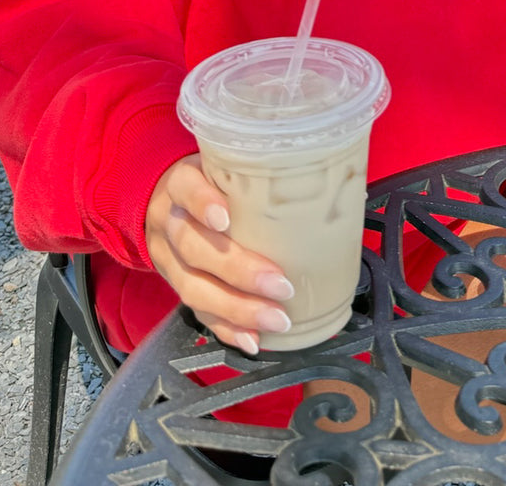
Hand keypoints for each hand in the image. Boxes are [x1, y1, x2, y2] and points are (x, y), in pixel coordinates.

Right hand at [145, 154, 293, 353]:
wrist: (166, 203)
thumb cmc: (214, 182)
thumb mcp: (227, 167)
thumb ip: (262, 174)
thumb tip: (339, 186)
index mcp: (181, 182)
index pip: (185, 188)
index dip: (202, 203)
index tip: (225, 218)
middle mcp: (170, 221)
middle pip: (194, 247)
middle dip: (238, 271)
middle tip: (280, 284)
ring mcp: (168, 259)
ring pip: (192, 287)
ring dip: (237, 308)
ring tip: (276, 319)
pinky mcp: (174, 288)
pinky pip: (197, 313)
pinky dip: (226, 329)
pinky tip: (253, 339)